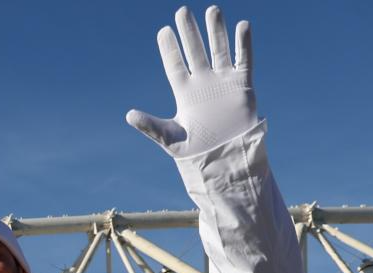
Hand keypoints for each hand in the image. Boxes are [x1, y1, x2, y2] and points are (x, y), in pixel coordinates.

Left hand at [127, 5, 256, 158]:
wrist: (224, 158)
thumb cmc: (195, 151)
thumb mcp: (169, 138)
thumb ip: (150, 125)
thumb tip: (129, 115)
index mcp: (185, 93)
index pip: (175, 65)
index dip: (170, 49)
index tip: (163, 31)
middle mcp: (203, 83)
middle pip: (195, 51)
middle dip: (189, 32)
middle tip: (182, 11)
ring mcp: (223, 82)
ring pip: (219, 50)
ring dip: (216, 31)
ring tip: (212, 9)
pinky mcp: (242, 86)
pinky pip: (244, 60)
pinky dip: (244, 44)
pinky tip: (242, 25)